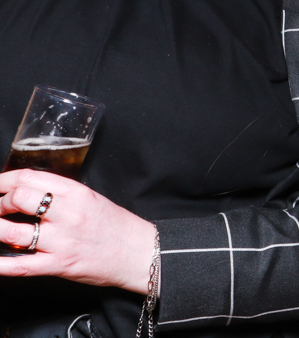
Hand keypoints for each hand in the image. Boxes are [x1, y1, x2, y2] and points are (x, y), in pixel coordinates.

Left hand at [0, 169, 156, 292]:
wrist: (138, 252)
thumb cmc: (116, 226)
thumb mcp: (91, 199)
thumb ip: (61, 194)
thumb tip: (27, 193)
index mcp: (76, 193)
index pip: (29, 178)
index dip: (3, 181)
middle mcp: (68, 214)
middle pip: (18, 199)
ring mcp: (61, 240)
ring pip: (11, 232)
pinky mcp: (59, 265)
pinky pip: (20, 266)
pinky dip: (0, 265)